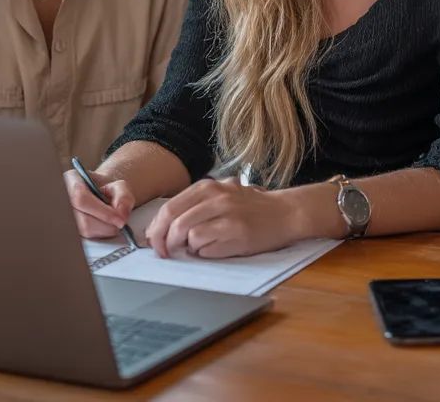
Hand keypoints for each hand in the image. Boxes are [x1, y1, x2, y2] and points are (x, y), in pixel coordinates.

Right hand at [64, 169, 134, 239]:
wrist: (99, 193)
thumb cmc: (107, 188)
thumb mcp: (119, 186)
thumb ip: (124, 197)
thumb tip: (122, 216)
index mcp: (71, 180)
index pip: (81, 198)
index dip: (103, 212)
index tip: (121, 220)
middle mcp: (62, 199)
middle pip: (83, 220)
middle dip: (107, 224)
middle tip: (121, 222)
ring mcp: (63, 216)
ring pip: (85, 231)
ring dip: (105, 229)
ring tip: (112, 218)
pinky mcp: (69, 229)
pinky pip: (86, 237)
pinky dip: (100, 233)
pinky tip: (104, 223)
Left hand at [144, 177, 299, 259]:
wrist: (285, 213)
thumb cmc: (250, 208)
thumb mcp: (221, 196)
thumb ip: (194, 206)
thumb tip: (161, 228)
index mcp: (207, 187)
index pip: (168, 208)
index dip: (155, 228)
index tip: (154, 242)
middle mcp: (215, 196)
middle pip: (172, 220)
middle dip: (162, 241)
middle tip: (164, 253)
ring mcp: (225, 213)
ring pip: (186, 233)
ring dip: (183, 247)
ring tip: (193, 249)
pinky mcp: (235, 232)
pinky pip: (204, 247)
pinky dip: (203, 253)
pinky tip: (214, 248)